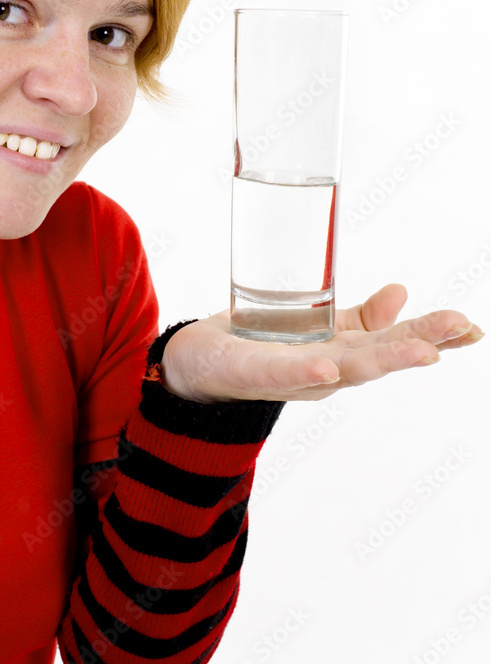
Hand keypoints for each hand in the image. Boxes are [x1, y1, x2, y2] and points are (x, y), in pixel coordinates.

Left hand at [160, 284, 483, 402]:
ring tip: (420, 352)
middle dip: (419, 343)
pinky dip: (306, 372)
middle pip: (378, 357)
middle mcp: (326, 369)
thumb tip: (402, 290)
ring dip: (381, 359)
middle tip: (460, 329)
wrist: (201, 365)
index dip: (433, 335)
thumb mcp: (321, 324)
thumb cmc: (265, 343)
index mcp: (343, 352)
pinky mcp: (252, 373)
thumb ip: (362, 316)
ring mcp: (292, 374)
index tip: (471, 327)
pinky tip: (328, 367)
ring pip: (342, 369)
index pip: (394, 342)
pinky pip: (281, 374)